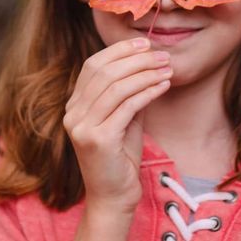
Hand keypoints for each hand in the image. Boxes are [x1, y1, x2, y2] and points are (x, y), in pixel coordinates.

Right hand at [63, 38, 171, 213]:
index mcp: (75, 104)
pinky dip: (147, 92)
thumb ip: (129, 92)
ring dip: (145, 73)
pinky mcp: (97, 140)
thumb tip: (148, 62)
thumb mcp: (124, 117)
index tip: (144, 43)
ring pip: (116, 87)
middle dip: (136, 59)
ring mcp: (82, 127)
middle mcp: (73, 113)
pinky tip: (163, 85)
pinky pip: (127, 106)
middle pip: (104, 72)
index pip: (93, 65)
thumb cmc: (121, 156)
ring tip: (167, 68)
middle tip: (162, 55)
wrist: (114, 197)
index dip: (119, 50)